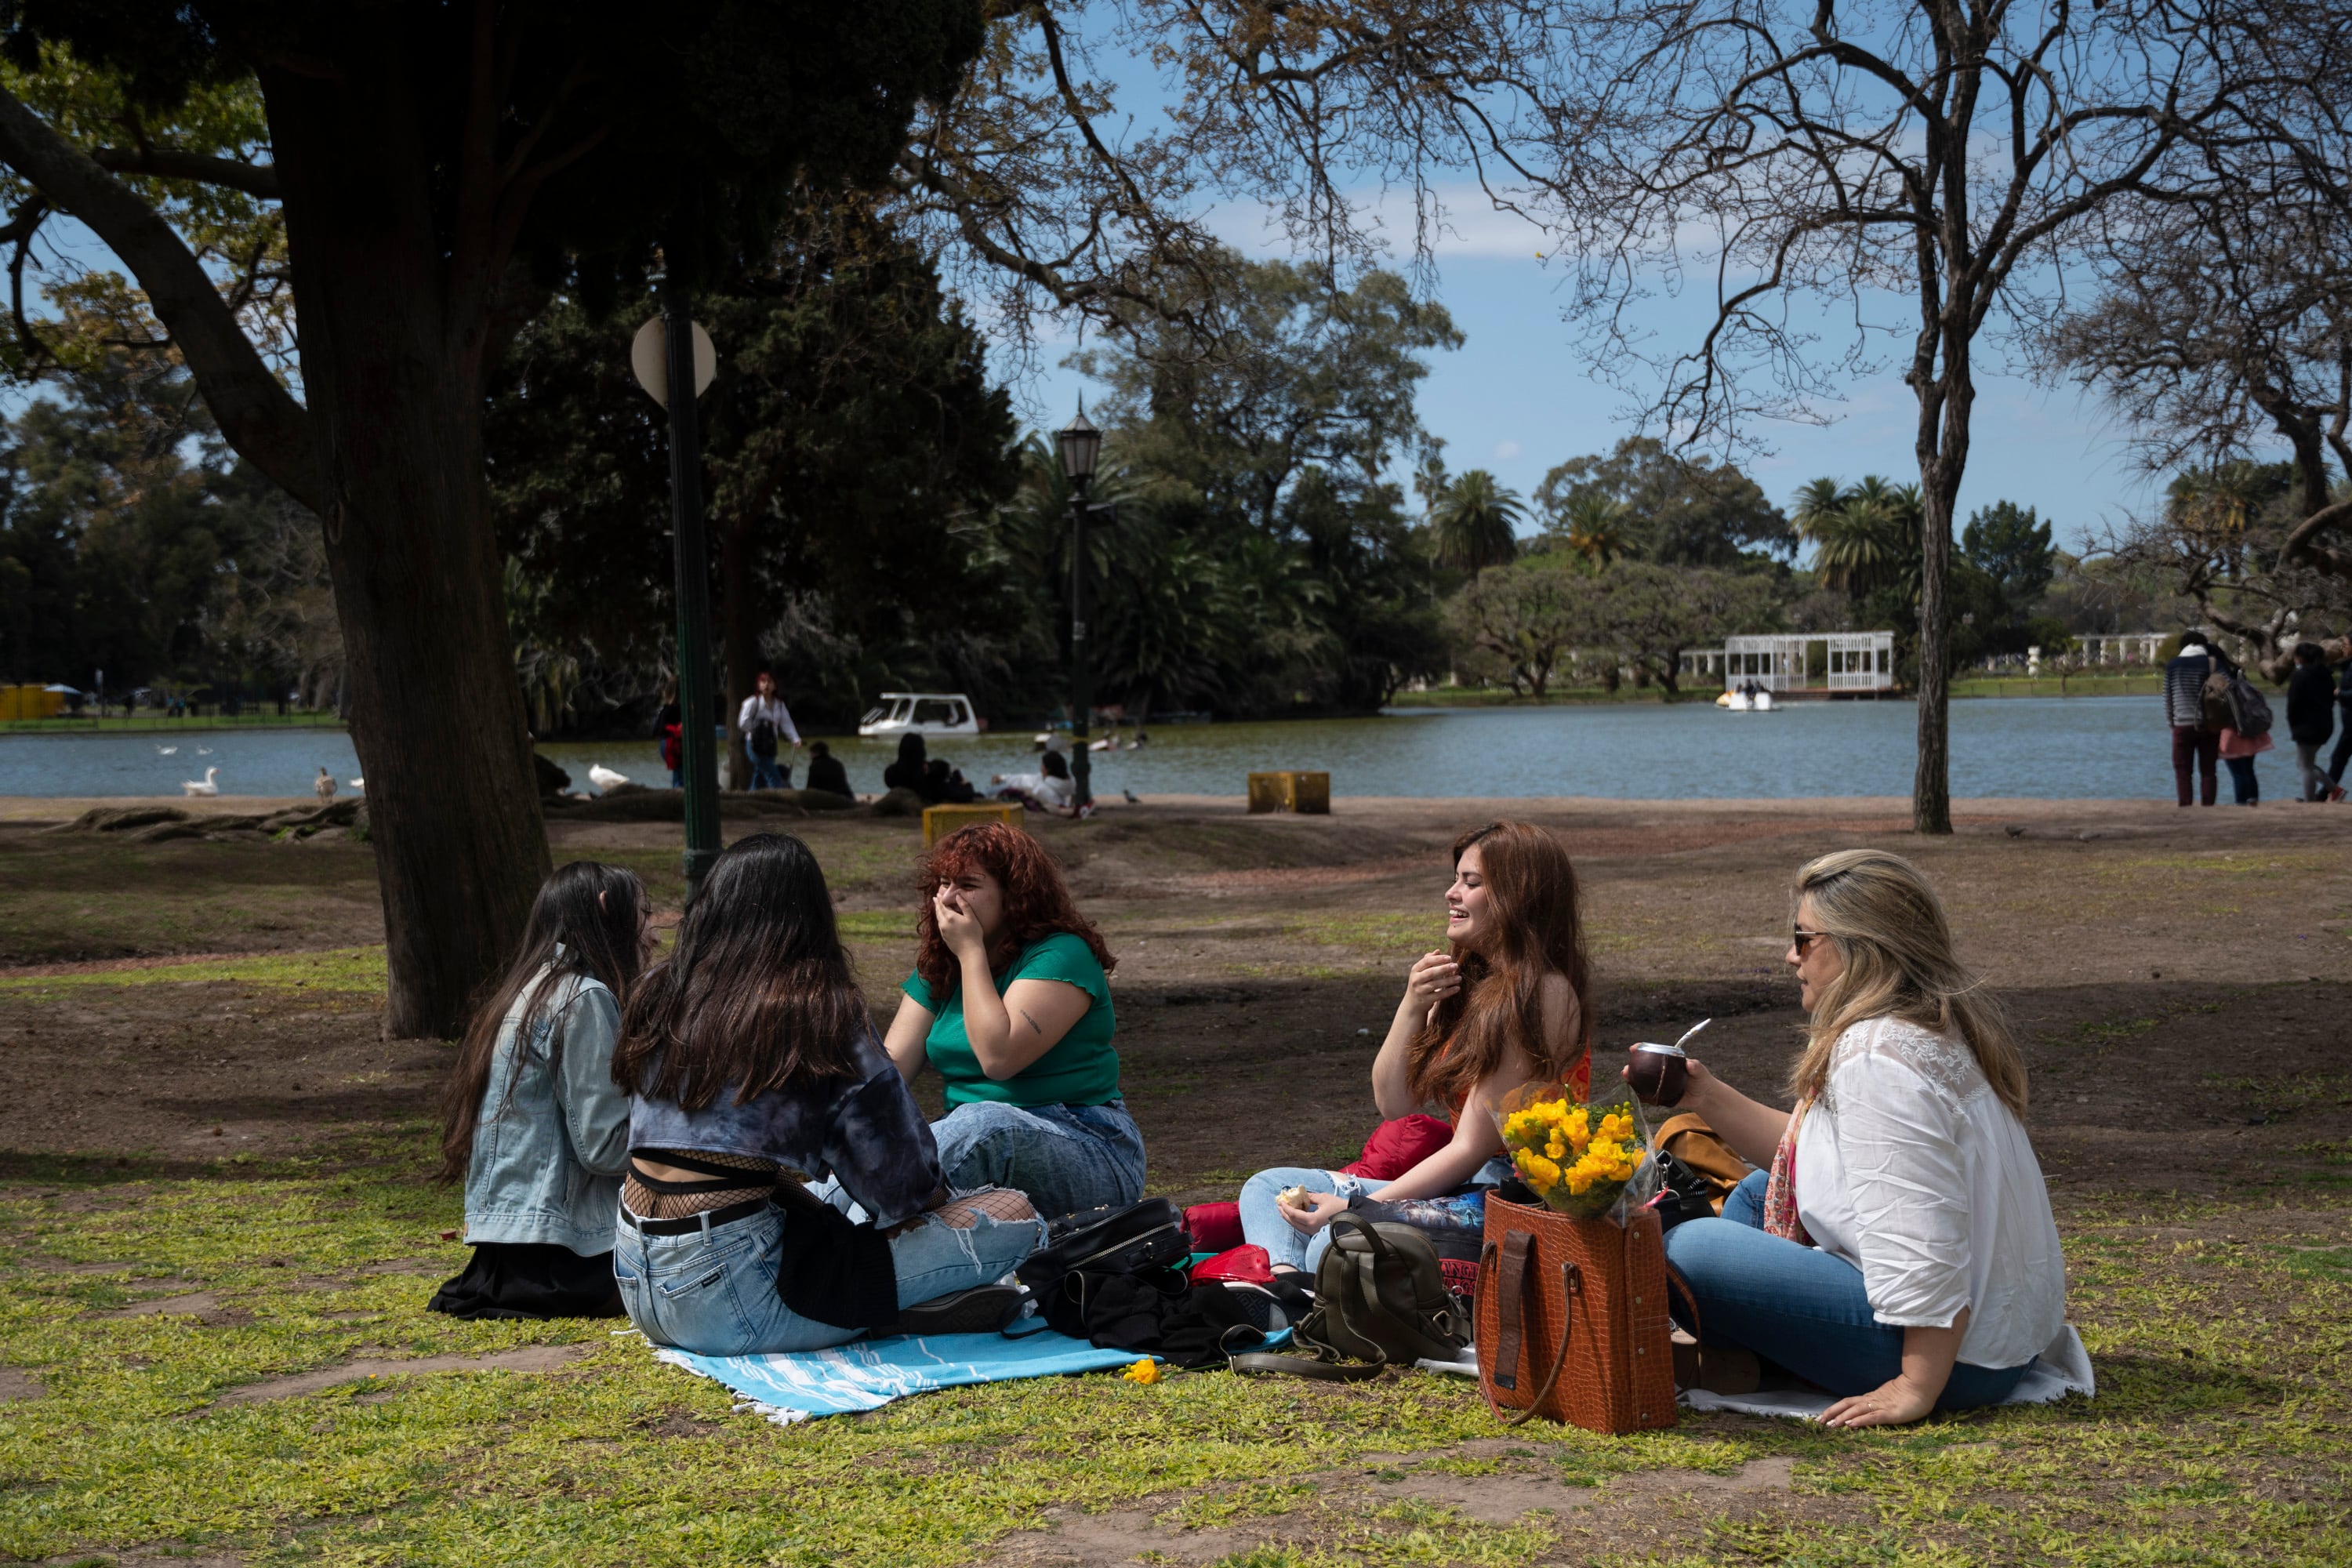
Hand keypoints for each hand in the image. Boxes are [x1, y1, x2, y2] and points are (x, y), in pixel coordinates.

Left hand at [933, 889, 986, 958]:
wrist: (969, 952)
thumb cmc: (973, 934)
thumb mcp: (972, 918)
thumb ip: (964, 906)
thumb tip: (958, 896)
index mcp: (950, 917)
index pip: (942, 905)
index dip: (940, 900)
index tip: (937, 895)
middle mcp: (944, 923)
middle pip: (938, 912)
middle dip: (937, 905)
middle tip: (935, 899)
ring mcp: (943, 931)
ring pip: (938, 919)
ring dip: (937, 912)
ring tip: (937, 908)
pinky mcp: (944, 937)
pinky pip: (940, 926)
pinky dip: (939, 920)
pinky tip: (942, 920)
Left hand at [1279, 1190, 1349, 1235]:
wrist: (1351, 1216)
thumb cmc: (1338, 1206)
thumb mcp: (1323, 1198)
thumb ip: (1309, 1197)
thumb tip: (1300, 1194)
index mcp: (1312, 1220)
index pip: (1294, 1214)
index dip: (1286, 1207)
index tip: (1281, 1201)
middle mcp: (1311, 1228)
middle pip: (1293, 1222)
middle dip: (1285, 1213)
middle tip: (1279, 1205)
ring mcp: (1314, 1232)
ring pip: (1297, 1226)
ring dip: (1289, 1218)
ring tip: (1284, 1210)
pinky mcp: (1316, 1232)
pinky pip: (1302, 1227)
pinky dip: (1297, 1221)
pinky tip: (1295, 1214)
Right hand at [1404, 949, 1460, 1009]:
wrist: (1412, 1004)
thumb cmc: (1419, 983)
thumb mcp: (1420, 972)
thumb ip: (1428, 961)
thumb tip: (1438, 950)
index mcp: (1415, 970)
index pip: (1426, 962)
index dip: (1438, 959)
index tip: (1449, 957)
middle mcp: (1416, 980)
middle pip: (1431, 972)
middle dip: (1444, 968)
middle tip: (1456, 966)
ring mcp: (1420, 990)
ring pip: (1435, 984)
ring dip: (1448, 980)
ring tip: (1459, 978)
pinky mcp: (1426, 1000)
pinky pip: (1439, 995)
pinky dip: (1448, 992)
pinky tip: (1457, 988)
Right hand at [1627, 1054, 1719, 1110]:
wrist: (1704, 1097)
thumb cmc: (1701, 1079)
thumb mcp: (1700, 1071)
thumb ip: (1695, 1066)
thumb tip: (1689, 1064)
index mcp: (1669, 1061)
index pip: (1654, 1053)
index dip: (1642, 1049)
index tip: (1634, 1048)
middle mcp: (1662, 1071)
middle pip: (1644, 1067)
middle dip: (1633, 1066)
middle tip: (1627, 1068)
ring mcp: (1660, 1083)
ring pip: (1643, 1080)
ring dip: (1633, 1079)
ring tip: (1626, 1077)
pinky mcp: (1662, 1095)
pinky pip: (1650, 1094)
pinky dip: (1642, 1093)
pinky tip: (1636, 1092)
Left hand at [1820, 1375, 1938, 1427]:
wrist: (1921, 1387)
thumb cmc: (1907, 1395)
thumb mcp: (1887, 1400)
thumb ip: (1876, 1405)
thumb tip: (1863, 1412)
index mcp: (1870, 1398)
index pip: (1848, 1403)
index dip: (1834, 1409)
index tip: (1822, 1416)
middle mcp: (1871, 1401)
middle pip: (1847, 1404)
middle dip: (1831, 1413)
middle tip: (1818, 1422)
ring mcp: (1880, 1406)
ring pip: (1856, 1410)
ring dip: (1841, 1417)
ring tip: (1830, 1425)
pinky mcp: (1890, 1414)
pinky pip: (1871, 1417)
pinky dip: (1859, 1420)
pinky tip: (1850, 1424)